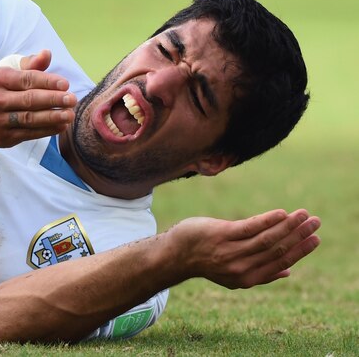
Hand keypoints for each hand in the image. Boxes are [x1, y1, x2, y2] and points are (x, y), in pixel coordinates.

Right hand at [0, 50, 76, 146]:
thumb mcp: (9, 70)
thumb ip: (30, 64)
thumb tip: (47, 54)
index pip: (26, 80)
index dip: (48, 82)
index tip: (66, 84)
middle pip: (29, 100)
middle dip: (54, 100)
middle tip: (72, 99)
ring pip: (30, 119)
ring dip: (53, 117)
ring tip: (70, 114)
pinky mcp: (2, 137)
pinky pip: (29, 134)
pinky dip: (47, 130)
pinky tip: (61, 125)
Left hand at [169, 209, 320, 288]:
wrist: (175, 254)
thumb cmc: (207, 259)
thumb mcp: (234, 273)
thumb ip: (260, 273)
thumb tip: (288, 272)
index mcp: (247, 278)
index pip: (280, 264)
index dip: (300, 251)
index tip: (315, 238)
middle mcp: (240, 267)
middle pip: (277, 250)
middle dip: (299, 236)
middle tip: (316, 222)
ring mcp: (230, 251)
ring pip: (266, 239)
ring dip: (288, 225)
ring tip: (303, 214)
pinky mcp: (220, 235)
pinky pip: (249, 228)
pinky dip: (268, 220)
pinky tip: (281, 213)